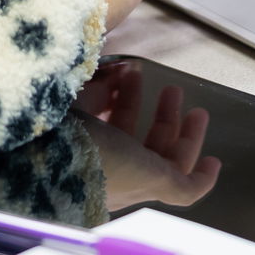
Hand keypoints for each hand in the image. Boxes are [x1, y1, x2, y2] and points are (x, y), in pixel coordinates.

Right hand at [76, 61, 220, 209]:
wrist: (46, 149)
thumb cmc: (106, 166)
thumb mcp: (151, 179)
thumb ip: (181, 186)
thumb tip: (209, 174)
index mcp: (129, 183)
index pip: (165, 166)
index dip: (186, 144)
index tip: (199, 117)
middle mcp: (108, 166)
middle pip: (143, 142)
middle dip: (165, 116)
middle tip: (174, 90)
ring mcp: (86, 141)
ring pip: (118, 117)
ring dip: (134, 94)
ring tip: (137, 70)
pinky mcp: (67, 116)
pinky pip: (92, 96)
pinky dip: (106, 83)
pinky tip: (114, 69)